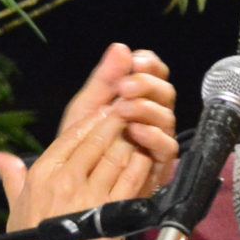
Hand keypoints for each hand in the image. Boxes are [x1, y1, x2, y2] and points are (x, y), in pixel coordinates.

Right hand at [0, 98, 164, 239]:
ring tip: (141, 132)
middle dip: (117, 123)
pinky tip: (147, 157)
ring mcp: (91, 196)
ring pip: (119, 156)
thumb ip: (11, 174)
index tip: (106, 110)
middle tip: (130, 111)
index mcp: (44, 173)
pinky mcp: (112, 212)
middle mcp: (67, 179)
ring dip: (132, 142)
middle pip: (99, 141)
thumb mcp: (15, 204)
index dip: (93, 120)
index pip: (72, 135)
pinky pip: (133, 179)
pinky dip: (142, 165)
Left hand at [60, 43, 178, 181]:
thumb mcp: (85, 110)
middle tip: (123, 87)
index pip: (155, 72)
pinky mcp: (159, 166)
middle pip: (165, 91)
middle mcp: (152, 116)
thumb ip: (102, 81)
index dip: (150, 64)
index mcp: (137, 98)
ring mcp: (157, 140)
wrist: (72, 192)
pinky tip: (134, 131)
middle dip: (147, 84)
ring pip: (167, 116)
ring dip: (146, 108)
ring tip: (122, 109)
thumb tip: (120, 47)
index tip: (134, 62)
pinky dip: (153, 135)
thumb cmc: (80, 148)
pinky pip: (167, 147)